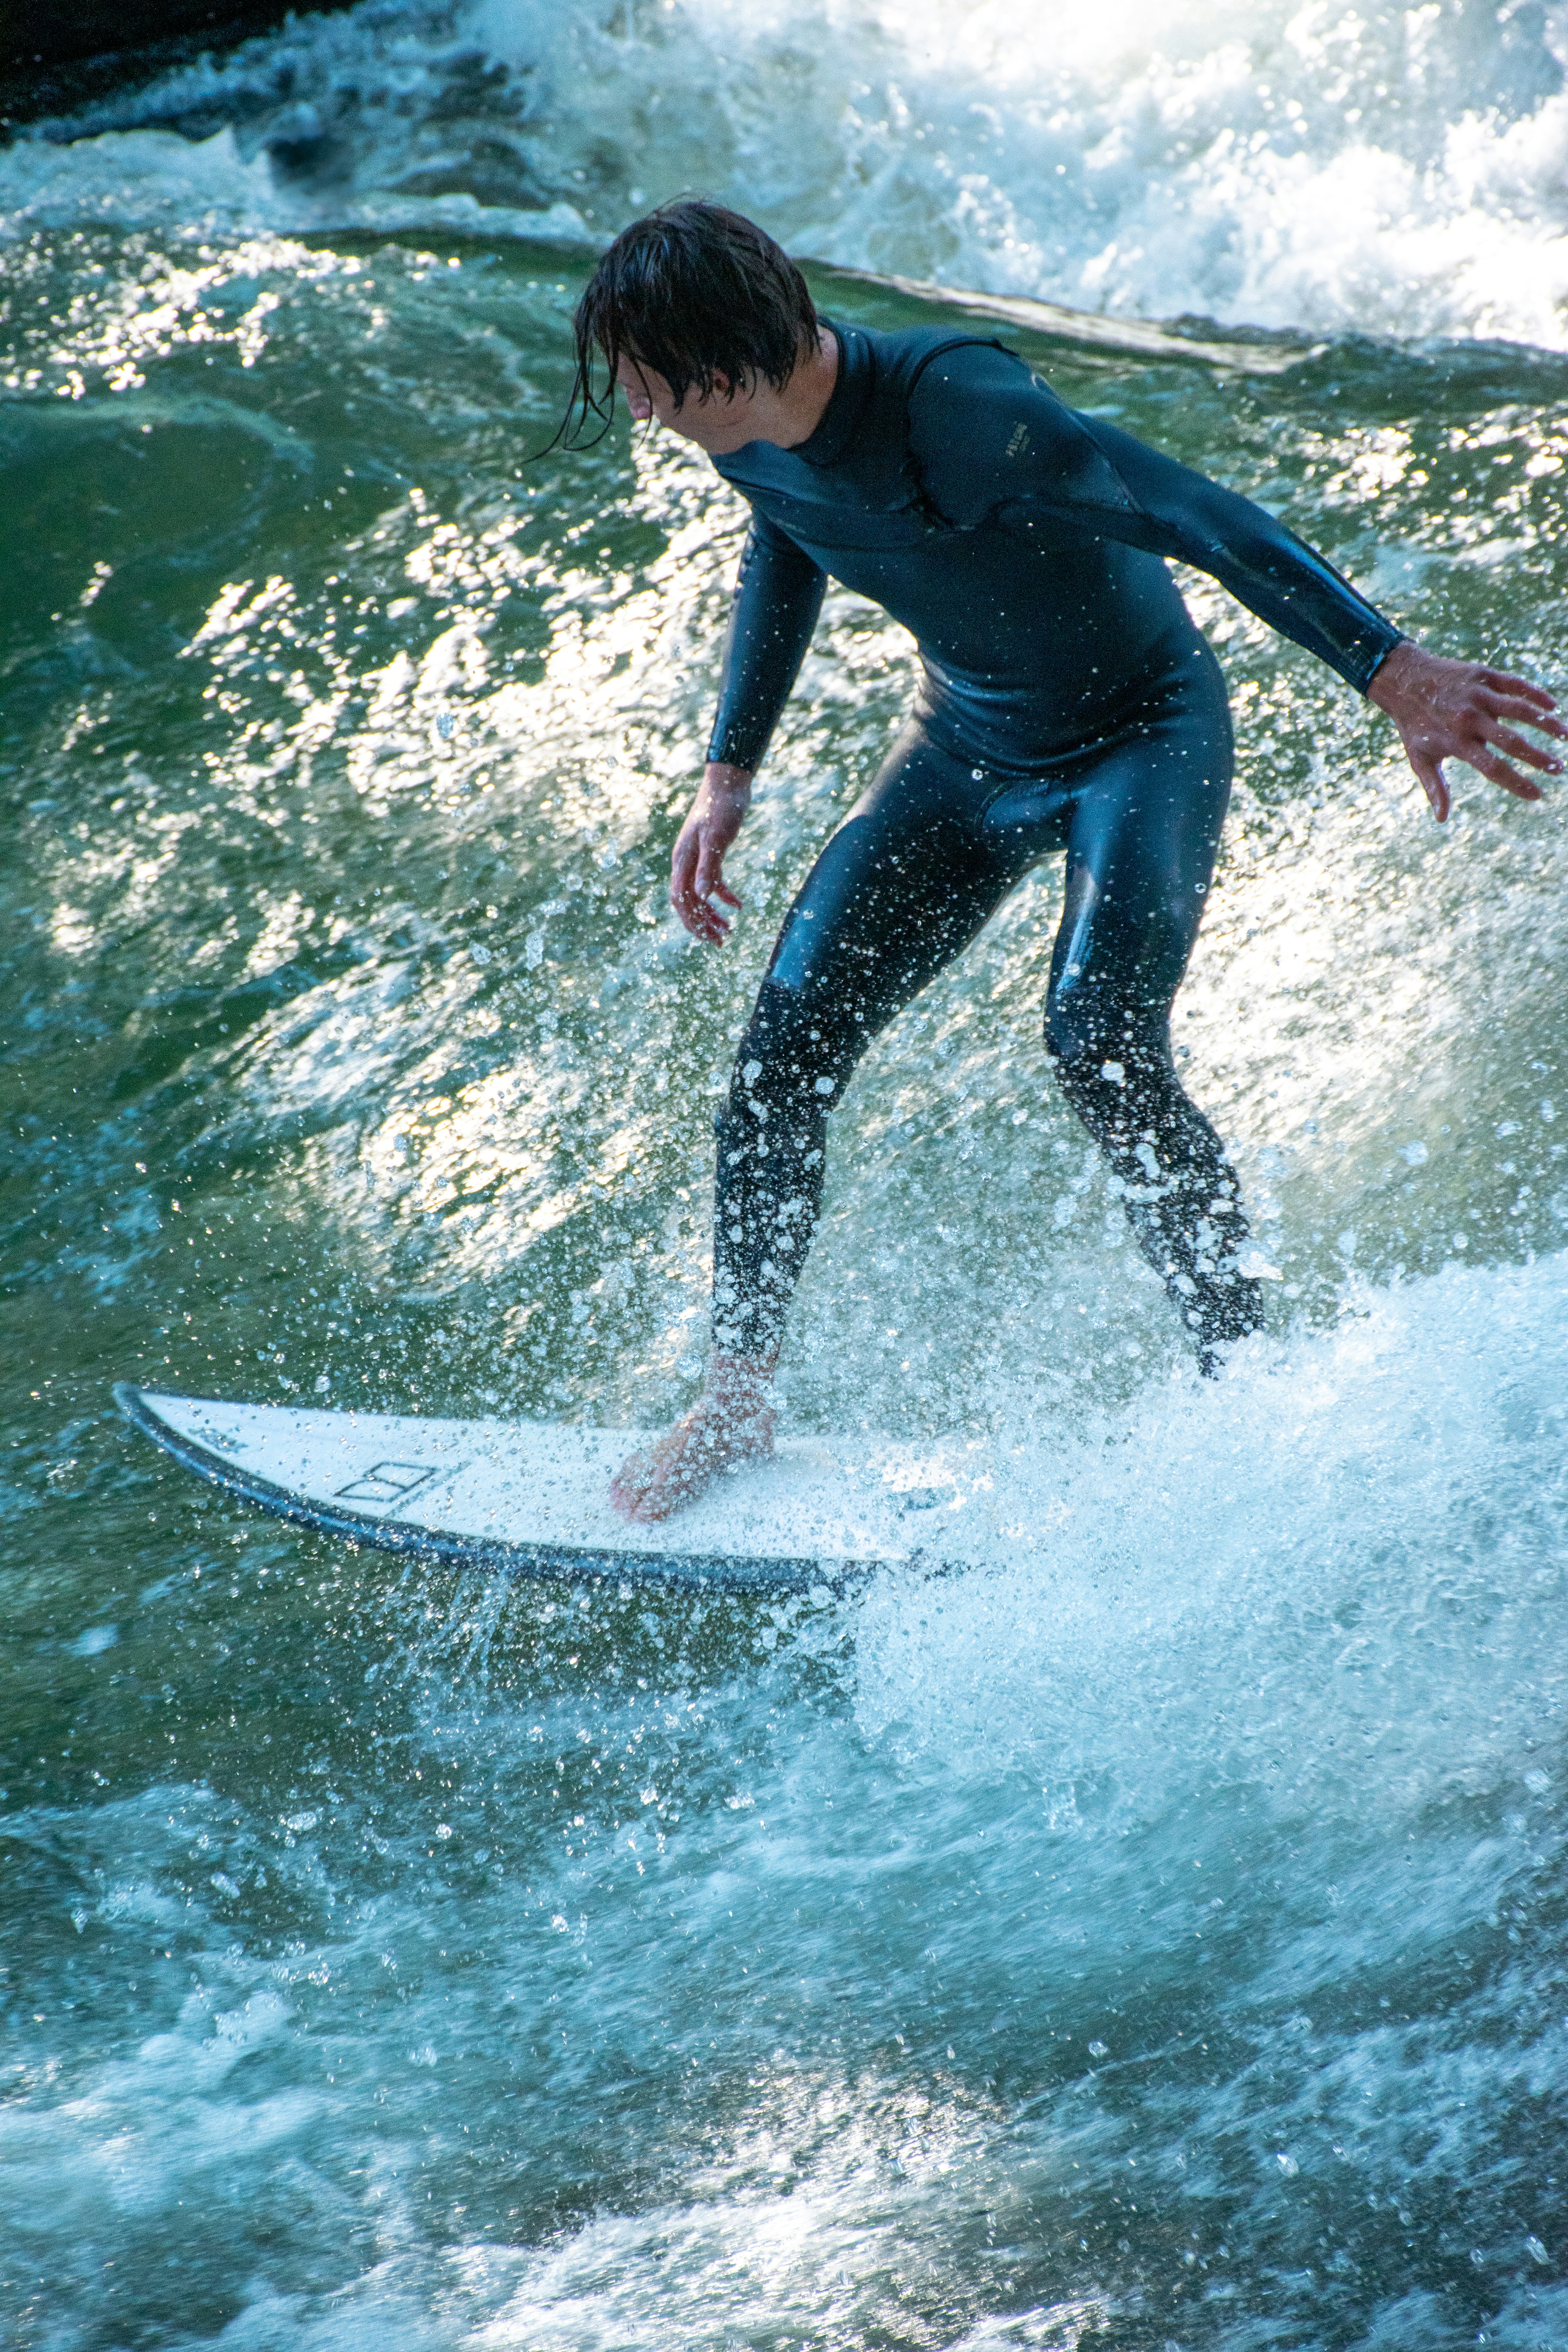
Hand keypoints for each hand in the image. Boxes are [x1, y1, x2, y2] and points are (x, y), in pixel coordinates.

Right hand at [669, 762, 753, 941]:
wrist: (728, 782)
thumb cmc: (721, 807)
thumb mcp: (717, 838)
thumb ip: (708, 867)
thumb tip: (702, 898)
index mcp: (682, 859)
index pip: (680, 899)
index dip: (692, 922)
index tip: (707, 937)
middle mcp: (685, 861)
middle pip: (688, 902)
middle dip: (702, 924)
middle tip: (721, 942)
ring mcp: (695, 858)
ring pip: (699, 895)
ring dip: (712, 914)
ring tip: (728, 931)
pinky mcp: (709, 853)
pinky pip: (712, 882)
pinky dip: (723, 895)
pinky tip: (738, 905)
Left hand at [1368, 641, 1562, 821]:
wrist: (1402, 679)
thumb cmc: (1413, 724)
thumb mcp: (1419, 758)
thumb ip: (1435, 787)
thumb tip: (1441, 819)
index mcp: (1457, 742)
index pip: (1493, 768)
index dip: (1517, 783)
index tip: (1537, 795)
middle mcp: (1469, 719)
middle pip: (1511, 741)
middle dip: (1538, 757)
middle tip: (1558, 769)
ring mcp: (1478, 695)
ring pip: (1520, 710)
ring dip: (1546, 724)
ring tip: (1565, 736)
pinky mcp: (1483, 675)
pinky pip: (1515, 684)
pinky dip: (1536, 694)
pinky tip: (1553, 707)